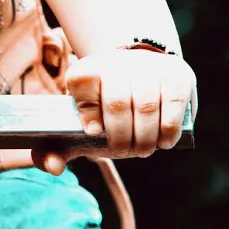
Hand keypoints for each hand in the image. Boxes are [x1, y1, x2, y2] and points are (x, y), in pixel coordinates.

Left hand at [32, 48, 197, 176]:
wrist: (141, 75)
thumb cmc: (106, 110)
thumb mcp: (80, 124)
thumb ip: (60, 148)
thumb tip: (52, 167)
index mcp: (86, 69)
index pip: (81, 83)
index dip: (88, 112)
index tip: (93, 132)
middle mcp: (116, 62)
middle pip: (116, 101)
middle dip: (120, 137)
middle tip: (123, 151)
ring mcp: (148, 66)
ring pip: (145, 105)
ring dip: (144, 137)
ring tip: (142, 149)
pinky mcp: (176, 74)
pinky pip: (172, 103)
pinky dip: (167, 129)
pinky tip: (162, 142)